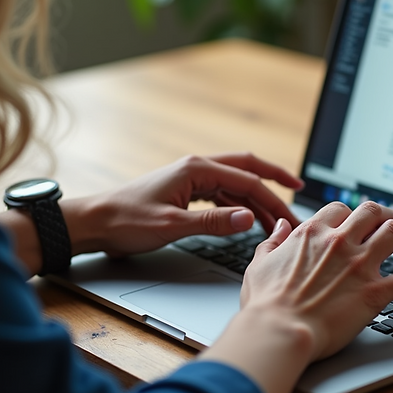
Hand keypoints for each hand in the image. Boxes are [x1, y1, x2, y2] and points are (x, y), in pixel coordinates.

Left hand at [65, 152, 302, 256]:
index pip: (246, 180)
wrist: (94, 223)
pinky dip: (238, 205)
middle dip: (273, 182)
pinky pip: (220, 194)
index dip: (273, 196)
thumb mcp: (172, 225)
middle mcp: (196, 167)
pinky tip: (247, 218)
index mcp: (196, 168)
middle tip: (298, 194)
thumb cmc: (126, 222)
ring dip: (256, 199)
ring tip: (275, 219)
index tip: (292, 212)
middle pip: (245, 170)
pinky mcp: (184, 191)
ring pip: (234, 184)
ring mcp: (190, 178)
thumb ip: (214, 222)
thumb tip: (250, 218)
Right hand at [241, 201, 392, 360]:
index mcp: (311, 234)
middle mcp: (339, 243)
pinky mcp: (375, 292)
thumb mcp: (259, 264)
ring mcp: (360, 265)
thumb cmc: (266, 305)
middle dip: (385, 213)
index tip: (355, 221)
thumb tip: (280, 226)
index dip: (350, 213)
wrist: (279, 331)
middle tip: (392, 219)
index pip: (339, 209)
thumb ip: (272, 242)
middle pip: (372, 212)